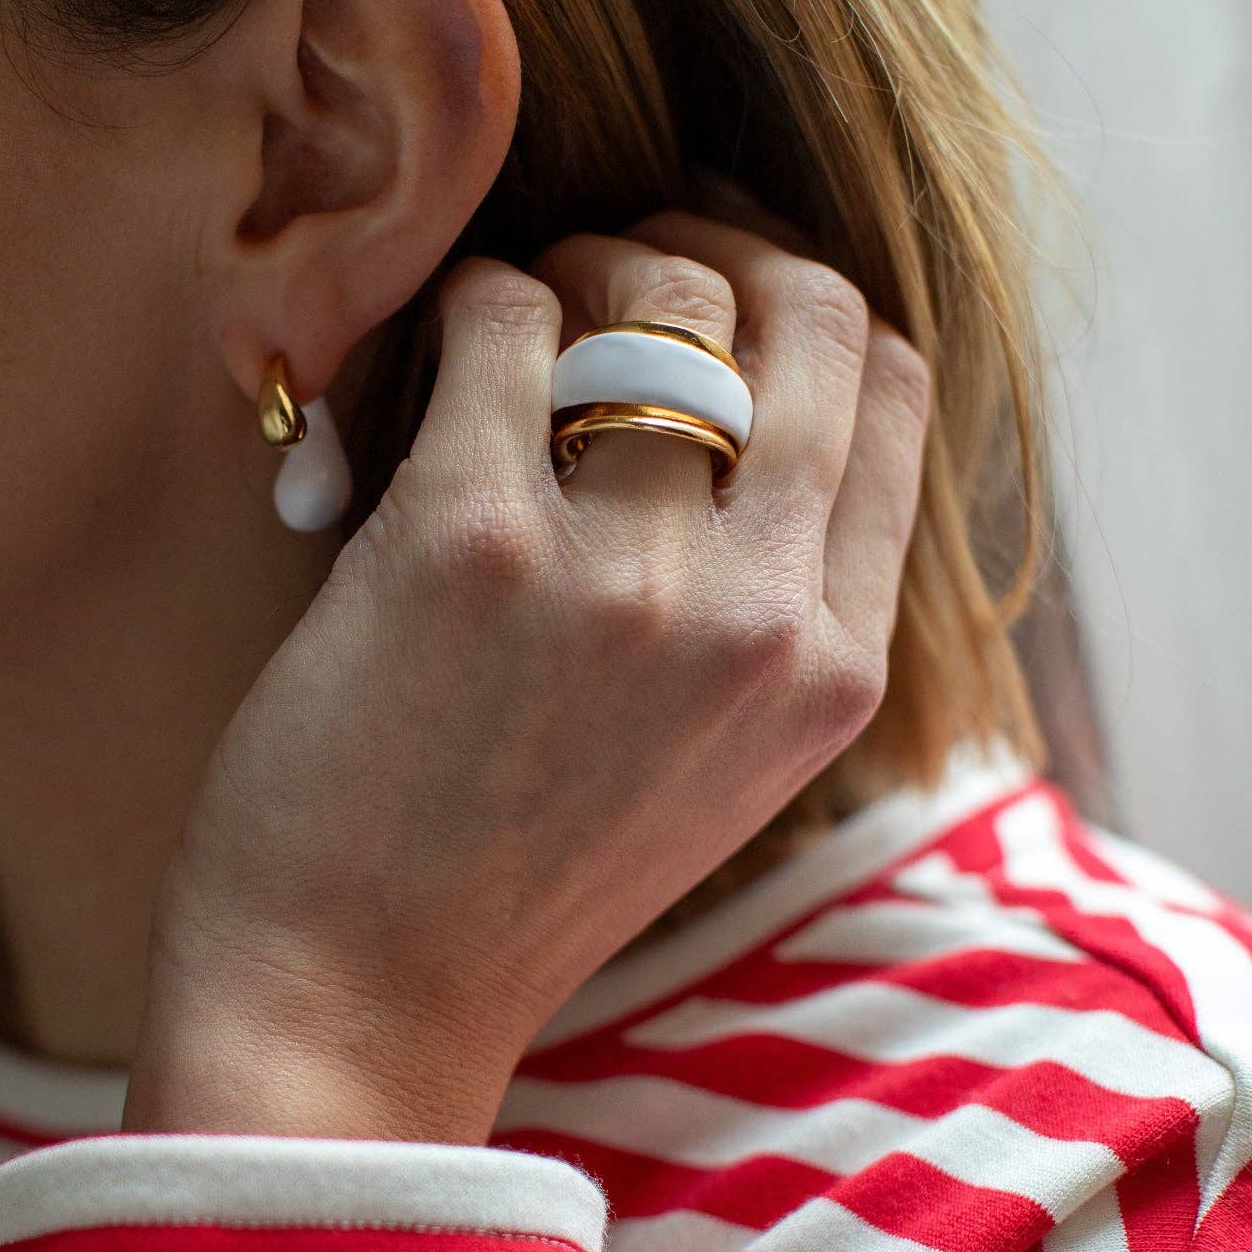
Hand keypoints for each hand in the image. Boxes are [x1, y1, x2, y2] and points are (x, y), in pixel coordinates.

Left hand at [123, 175, 929, 1135]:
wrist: (358, 1002)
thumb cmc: (512, 884)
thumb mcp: (712, 769)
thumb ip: (762, 610)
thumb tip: (743, 409)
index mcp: (833, 675)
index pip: (893, 394)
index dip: (809, 306)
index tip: (729, 287)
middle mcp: (757, 621)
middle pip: (807, 310)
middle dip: (716, 249)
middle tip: (618, 274)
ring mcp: (622, 578)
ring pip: (657, 296)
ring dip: (583, 266)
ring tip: (517, 312)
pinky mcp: (469, 541)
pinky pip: (506, 322)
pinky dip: (470, 300)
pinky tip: (430, 350)